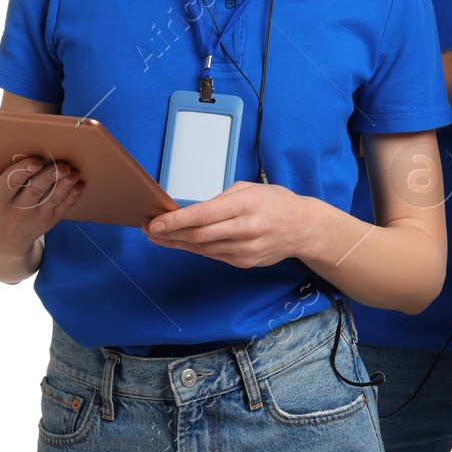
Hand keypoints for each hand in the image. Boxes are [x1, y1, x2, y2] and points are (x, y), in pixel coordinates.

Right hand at [0, 156, 83, 266]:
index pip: (9, 185)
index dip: (22, 172)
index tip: (34, 161)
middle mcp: (17, 211)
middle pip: (35, 191)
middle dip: (49, 176)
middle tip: (62, 164)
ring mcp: (36, 217)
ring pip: (53, 199)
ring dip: (65, 185)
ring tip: (72, 172)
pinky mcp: (50, 221)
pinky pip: (64, 208)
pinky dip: (72, 196)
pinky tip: (78, 184)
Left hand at [144, 181, 311, 268]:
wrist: (303, 228)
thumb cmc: (275, 202)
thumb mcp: (249, 189)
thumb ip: (220, 200)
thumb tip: (189, 212)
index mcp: (246, 204)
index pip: (203, 215)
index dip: (175, 221)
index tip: (155, 223)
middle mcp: (246, 228)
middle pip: (198, 235)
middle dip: (169, 234)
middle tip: (149, 230)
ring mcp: (246, 249)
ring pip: (202, 248)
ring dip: (177, 243)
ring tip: (160, 237)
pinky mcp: (245, 262)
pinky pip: (213, 255)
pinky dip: (197, 248)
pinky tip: (184, 242)